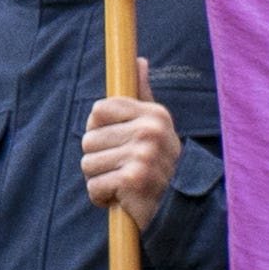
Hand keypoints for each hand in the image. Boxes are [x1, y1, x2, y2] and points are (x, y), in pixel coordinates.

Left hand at [80, 96, 177, 226]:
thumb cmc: (159, 164)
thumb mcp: (154, 126)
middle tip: (125, 167)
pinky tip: (123, 198)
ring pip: (88, 163)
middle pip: (88, 139)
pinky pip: (94, 186)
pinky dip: (103, 198)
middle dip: (99, 158)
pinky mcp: (134, 180)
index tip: (119, 142)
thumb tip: (138, 60)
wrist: (180, 209)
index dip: (100, 130)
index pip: (99, 110)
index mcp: (155, 114)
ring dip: (101, 179)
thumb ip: (141, 94)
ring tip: (124, 183)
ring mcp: (144, 155)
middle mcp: (151, 131)